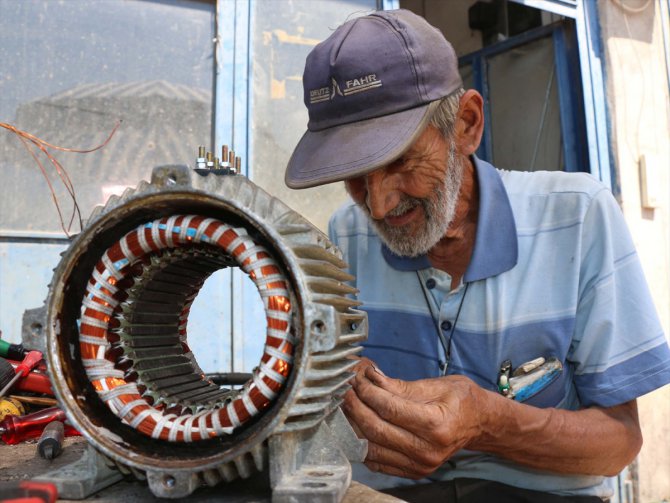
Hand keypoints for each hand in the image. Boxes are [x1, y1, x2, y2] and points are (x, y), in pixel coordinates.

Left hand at [343, 366, 487, 478]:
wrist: (480, 424)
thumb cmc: (461, 400)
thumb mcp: (437, 385)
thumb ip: (401, 386)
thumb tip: (371, 377)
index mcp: (436, 425)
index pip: (389, 409)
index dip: (367, 392)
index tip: (357, 380)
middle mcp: (427, 450)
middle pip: (376, 429)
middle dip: (355, 407)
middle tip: (347, 391)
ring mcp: (420, 465)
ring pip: (372, 447)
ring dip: (354, 426)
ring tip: (348, 406)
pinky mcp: (413, 472)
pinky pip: (377, 461)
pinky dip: (363, 444)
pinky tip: (358, 426)